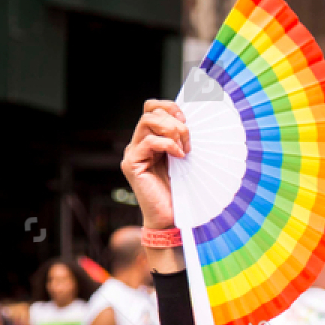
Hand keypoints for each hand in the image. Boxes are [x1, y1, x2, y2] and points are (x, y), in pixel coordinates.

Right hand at [121, 99, 187, 230]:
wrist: (170, 217)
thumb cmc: (180, 190)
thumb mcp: (185, 159)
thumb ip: (183, 140)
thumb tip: (192, 120)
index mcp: (151, 139)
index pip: (152, 108)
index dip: (170, 106)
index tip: (187, 120)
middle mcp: (138, 143)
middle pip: (151, 111)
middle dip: (174, 120)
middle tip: (188, 140)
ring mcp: (133, 152)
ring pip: (147, 121)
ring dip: (172, 131)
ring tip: (183, 149)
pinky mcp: (132, 164)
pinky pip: (149, 141)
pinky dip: (168, 145)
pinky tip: (179, 157)